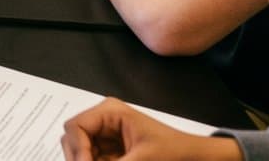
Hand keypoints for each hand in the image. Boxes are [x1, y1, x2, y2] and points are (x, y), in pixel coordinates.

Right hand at [61, 98, 242, 160]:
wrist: (196, 159)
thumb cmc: (175, 152)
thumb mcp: (141, 160)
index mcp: (110, 112)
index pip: (74, 126)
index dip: (76, 150)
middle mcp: (103, 120)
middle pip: (72, 139)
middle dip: (79, 157)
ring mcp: (105, 136)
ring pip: (79, 152)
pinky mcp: (110, 150)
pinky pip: (92, 159)